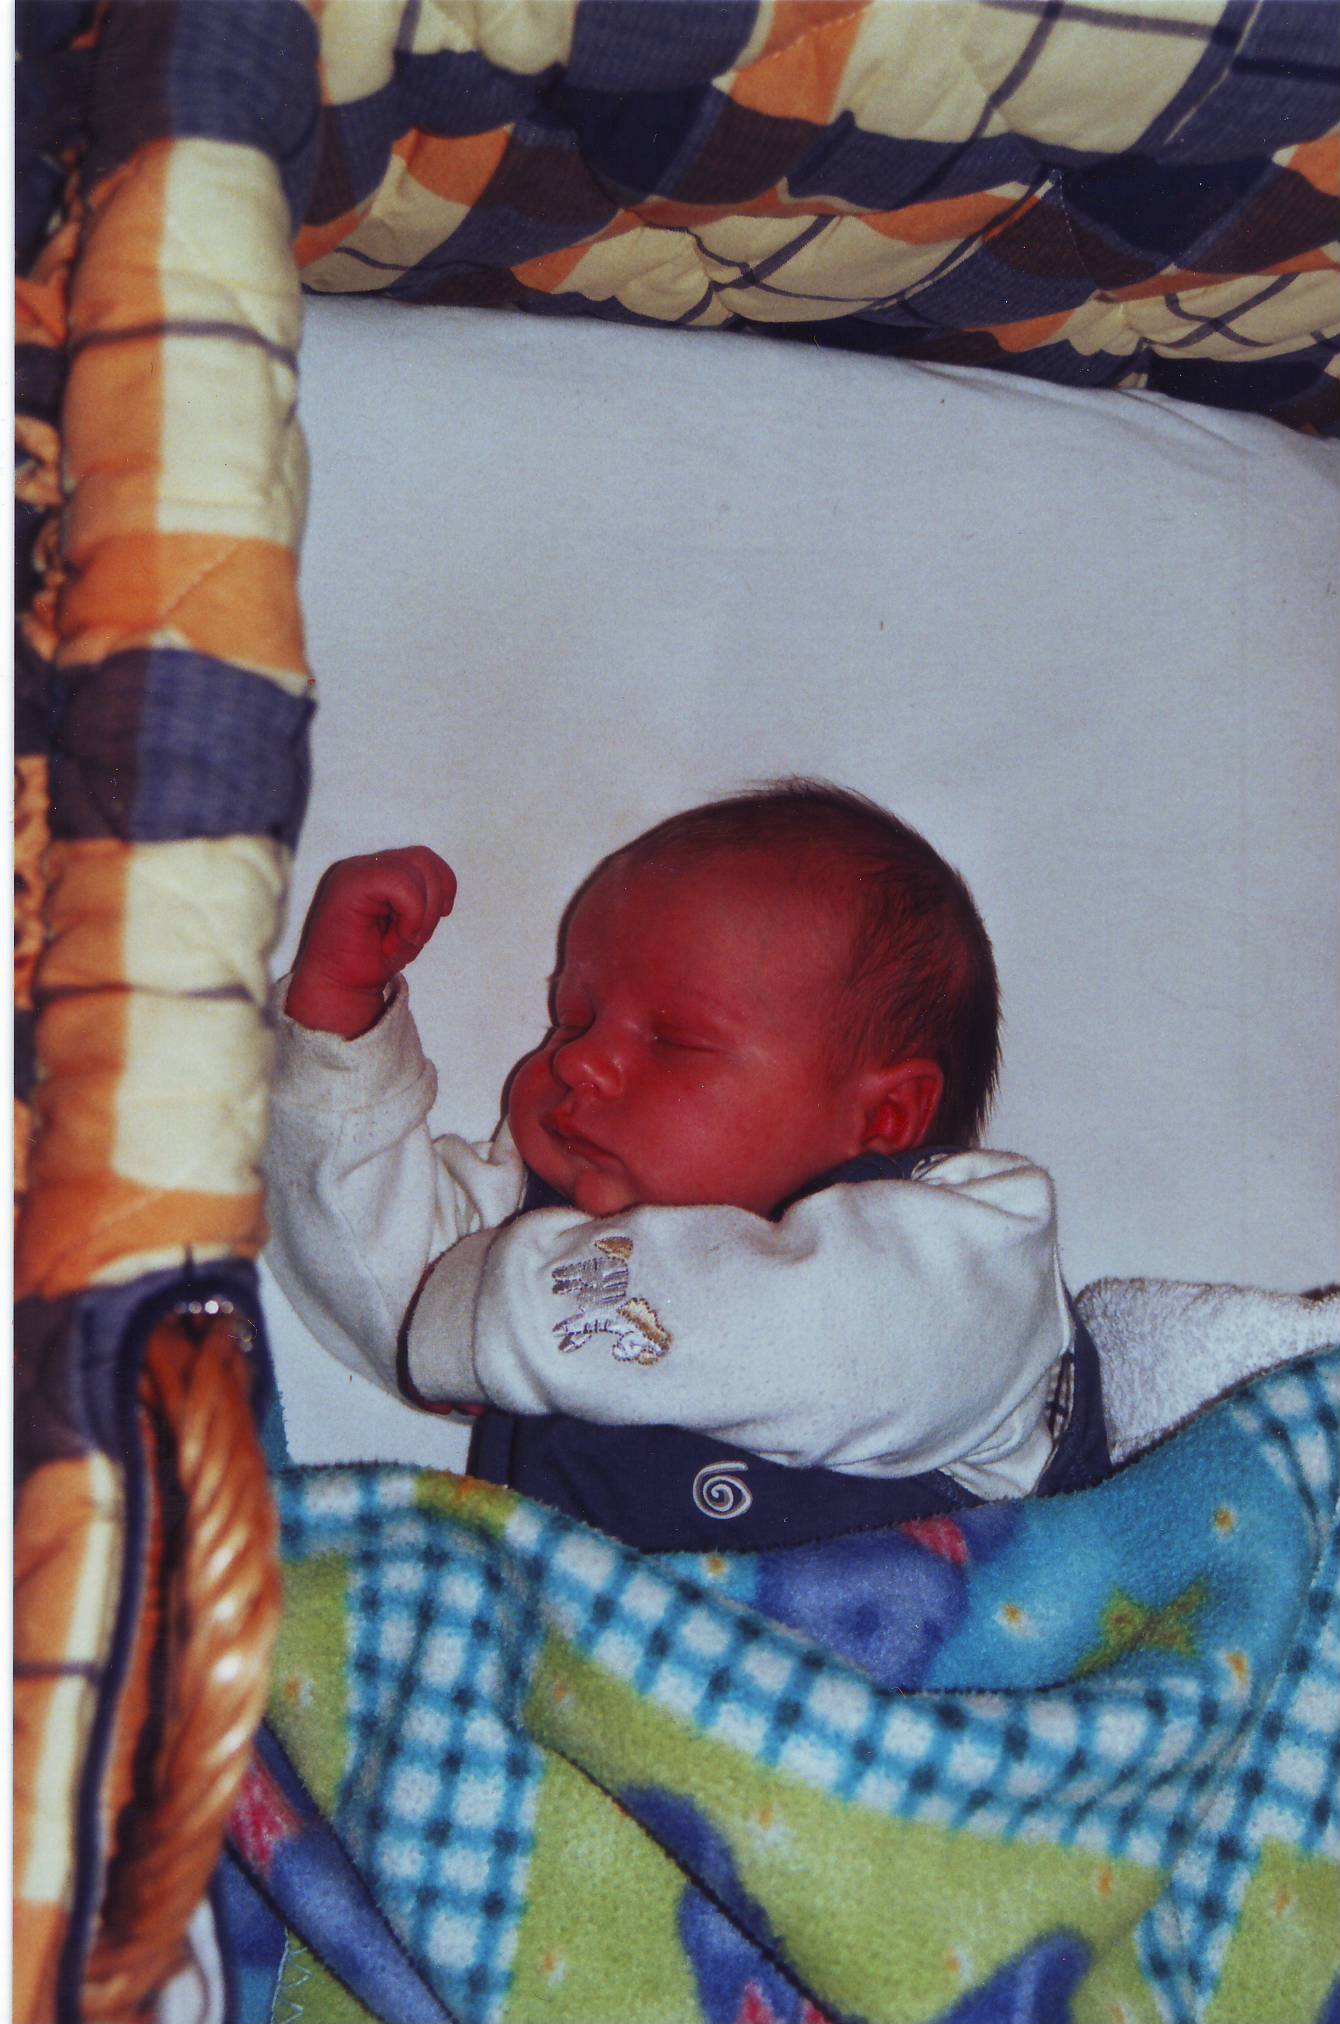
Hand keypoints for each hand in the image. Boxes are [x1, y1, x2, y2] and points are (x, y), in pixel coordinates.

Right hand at [284, 846, 456, 1036]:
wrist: (339, 987)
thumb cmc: (370, 959)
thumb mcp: (410, 925)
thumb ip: (424, 900)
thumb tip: (442, 885)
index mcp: (377, 871)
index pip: (424, 858)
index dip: (443, 886)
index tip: (440, 917)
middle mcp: (365, 865)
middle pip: (424, 858)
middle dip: (435, 900)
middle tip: (418, 935)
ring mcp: (356, 871)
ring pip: (416, 869)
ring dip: (422, 913)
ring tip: (405, 939)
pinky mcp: (350, 882)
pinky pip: (401, 883)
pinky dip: (411, 915)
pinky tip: (396, 939)